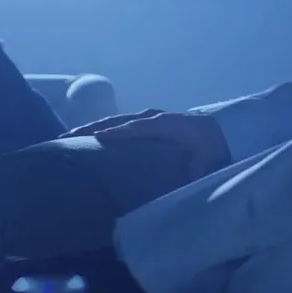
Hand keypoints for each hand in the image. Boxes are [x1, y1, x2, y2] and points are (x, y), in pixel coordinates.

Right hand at [63, 109, 229, 180]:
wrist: (226, 131)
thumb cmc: (215, 145)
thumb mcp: (208, 155)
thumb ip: (198, 165)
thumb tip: (189, 174)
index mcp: (166, 124)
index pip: (137, 127)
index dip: (119, 133)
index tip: (98, 139)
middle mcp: (154, 118)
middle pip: (118, 120)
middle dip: (92, 128)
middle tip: (64, 137)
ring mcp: (149, 119)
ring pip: (116, 120)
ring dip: (93, 128)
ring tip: (67, 137)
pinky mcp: (148, 124)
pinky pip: (122, 124)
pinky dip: (104, 129)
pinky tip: (88, 139)